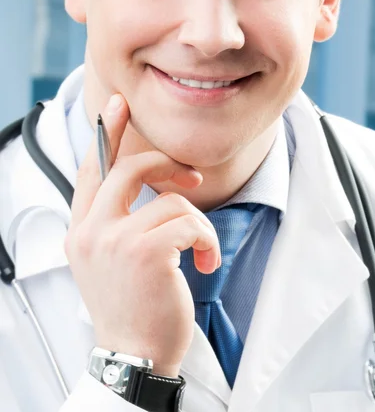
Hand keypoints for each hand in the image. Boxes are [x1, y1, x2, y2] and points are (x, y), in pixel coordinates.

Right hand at [65, 94, 220, 376]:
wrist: (136, 355)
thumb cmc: (133, 306)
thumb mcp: (111, 260)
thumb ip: (118, 221)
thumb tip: (147, 189)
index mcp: (82, 230)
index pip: (92, 170)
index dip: (107, 134)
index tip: (118, 105)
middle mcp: (90, 231)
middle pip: (131, 168)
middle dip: (167, 165)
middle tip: (190, 178)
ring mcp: (115, 240)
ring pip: (173, 201)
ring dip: (197, 226)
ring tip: (197, 252)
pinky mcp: (146, 251)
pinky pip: (191, 222)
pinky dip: (206, 241)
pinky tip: (203, 262)